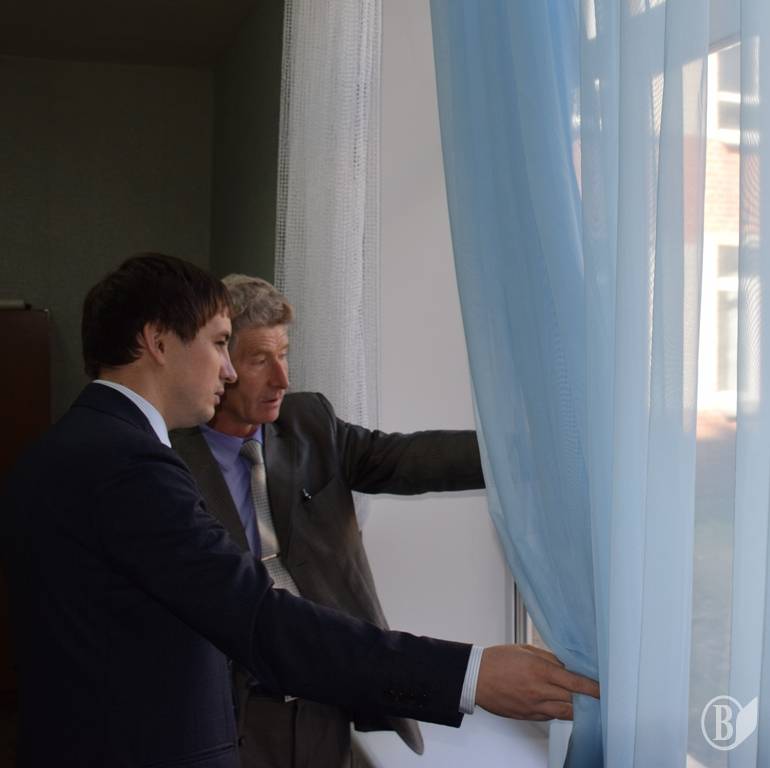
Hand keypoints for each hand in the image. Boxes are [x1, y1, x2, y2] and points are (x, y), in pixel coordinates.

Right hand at [475, 644, 598, 720]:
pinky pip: (550, 716)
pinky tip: (562, 705)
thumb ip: (548, 658)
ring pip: (564, 712)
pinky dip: (559, 711)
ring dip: (576, 708)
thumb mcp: (525, 650)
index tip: (603, 689)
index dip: (592, 688)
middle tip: (598, 696)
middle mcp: (539, 690)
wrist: (475, 677)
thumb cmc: (498, 659)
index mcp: (539, 670)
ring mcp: (533, 706)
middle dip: (587, 698)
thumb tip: (567, 666)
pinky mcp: (527, 715)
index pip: (574, 682)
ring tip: (584, 703)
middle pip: (572, 699)